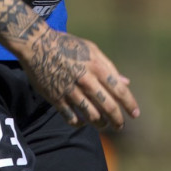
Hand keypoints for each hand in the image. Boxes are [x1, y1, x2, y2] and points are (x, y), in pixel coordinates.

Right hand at [15, 25, 139, 129]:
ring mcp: (70, 91)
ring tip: (103, 126)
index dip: (130, 105)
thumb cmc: (66, 44)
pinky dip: (79, 123)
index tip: (135, 114)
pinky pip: (71, 118)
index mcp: (97, 67)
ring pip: (92, 116)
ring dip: (100, 125)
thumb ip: (109, 66)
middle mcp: (86, 80)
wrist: (35, 44)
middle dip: (117, 120)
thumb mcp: (90, 49)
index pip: (119, 91)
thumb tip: (126, 82)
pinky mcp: (56, 98)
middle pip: (108, 108)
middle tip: (120, 126)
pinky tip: (82, 122)